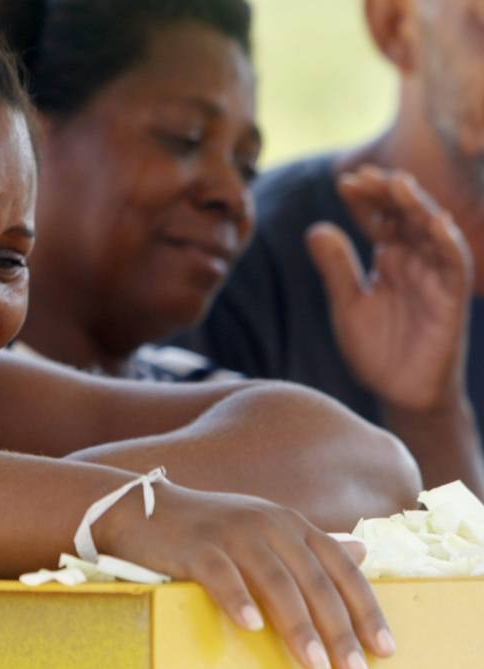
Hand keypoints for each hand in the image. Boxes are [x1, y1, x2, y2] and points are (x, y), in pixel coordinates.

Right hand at [94, 484, 393, 668]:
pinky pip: (221, 576)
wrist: (141, 510)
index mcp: (289, 524)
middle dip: (338, 629)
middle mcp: (267, 524)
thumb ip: (309, 545)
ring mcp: (231, 533)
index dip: (365, 608)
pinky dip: (238, 600)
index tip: (385, 647)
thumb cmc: (207, 529)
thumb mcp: (264, 528)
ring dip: (298, 625)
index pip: (340, 568)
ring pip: (275, 582)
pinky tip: (251, 626)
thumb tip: (362, 551)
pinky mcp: (195, 546)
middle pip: (313, 580)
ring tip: (314, 664)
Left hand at [308, 165, 471, 411]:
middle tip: (366, 175)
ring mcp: (435, 277)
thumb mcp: (347, 305)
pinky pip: (454, 265)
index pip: (378, 219)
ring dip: (418, 206)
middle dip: (388, 193)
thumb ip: (336, 268)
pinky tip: (435, 222)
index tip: (344, 181)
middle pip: (405, 216)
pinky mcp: (452, 299)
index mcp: (389, 259)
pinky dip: (447, 242)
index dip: (364, 199)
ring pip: (432, 232)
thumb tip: (315, 228)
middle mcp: (414, 261)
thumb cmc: (376, 348)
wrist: (400, 393)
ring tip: (399, 183)